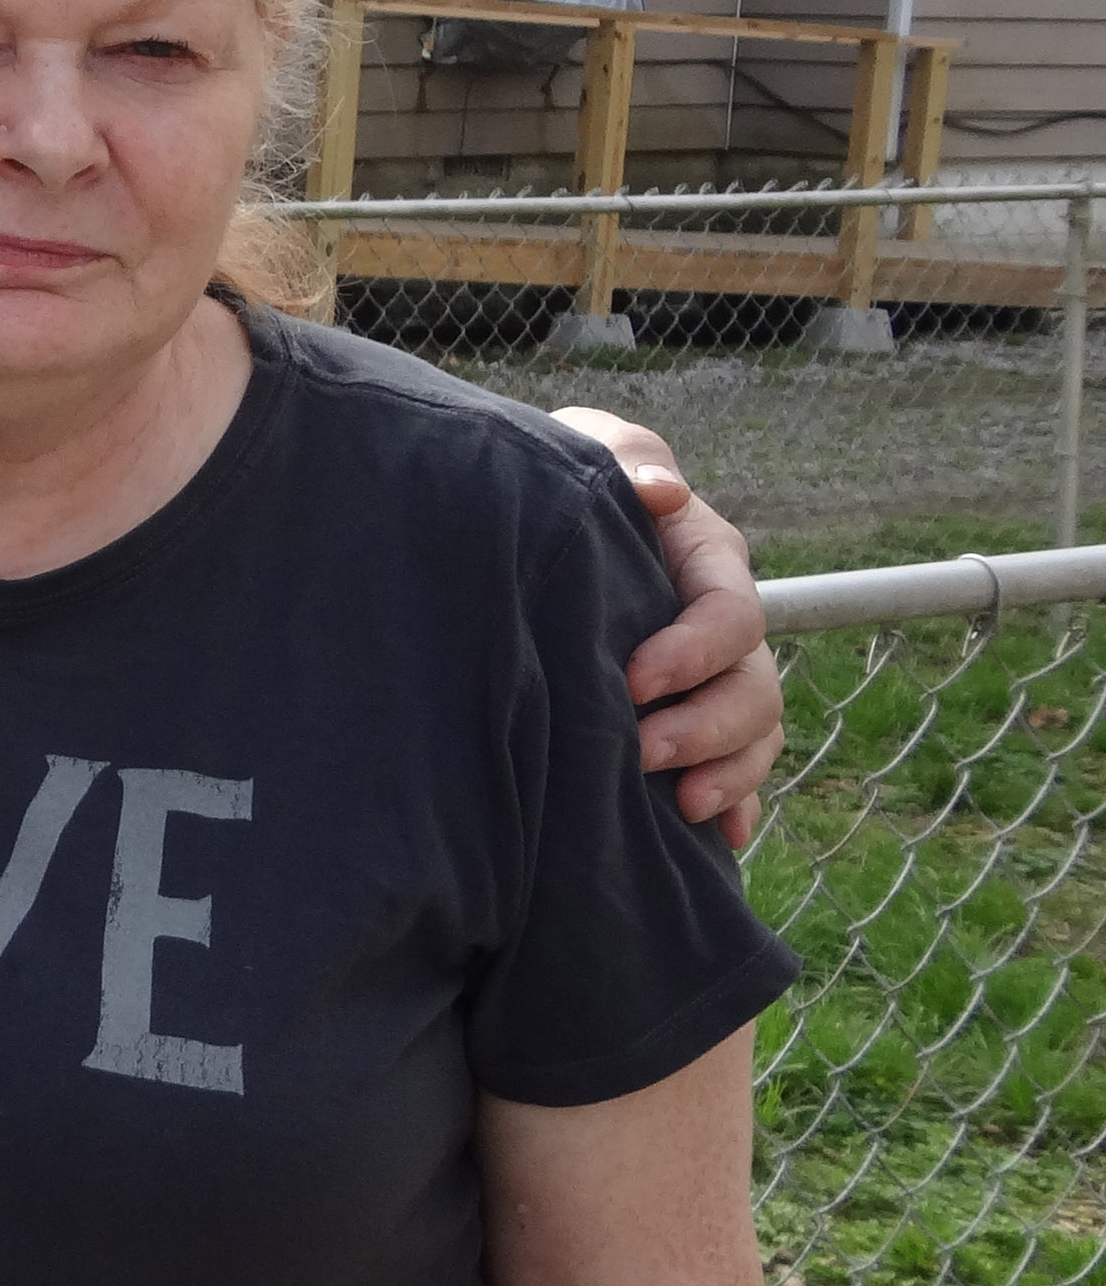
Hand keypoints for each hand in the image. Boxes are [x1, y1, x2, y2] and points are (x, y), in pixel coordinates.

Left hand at [550, 408, 779, 845]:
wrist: (529, 517)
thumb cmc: (564, 477)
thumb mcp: (590, 447)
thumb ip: (628, 458)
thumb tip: (662, 493)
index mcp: (707, 559)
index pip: (730, 613)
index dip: (694, 652)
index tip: (631, 679)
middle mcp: (722, 624)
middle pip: (754, 687)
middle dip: (708, 728)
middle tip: (643, 752)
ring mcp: (713, 675)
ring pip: (756, 735)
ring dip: (728, 774)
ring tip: (685, 807)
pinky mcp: (691, 714)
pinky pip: (738, 770)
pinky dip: (736, 804)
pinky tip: (719, 838)